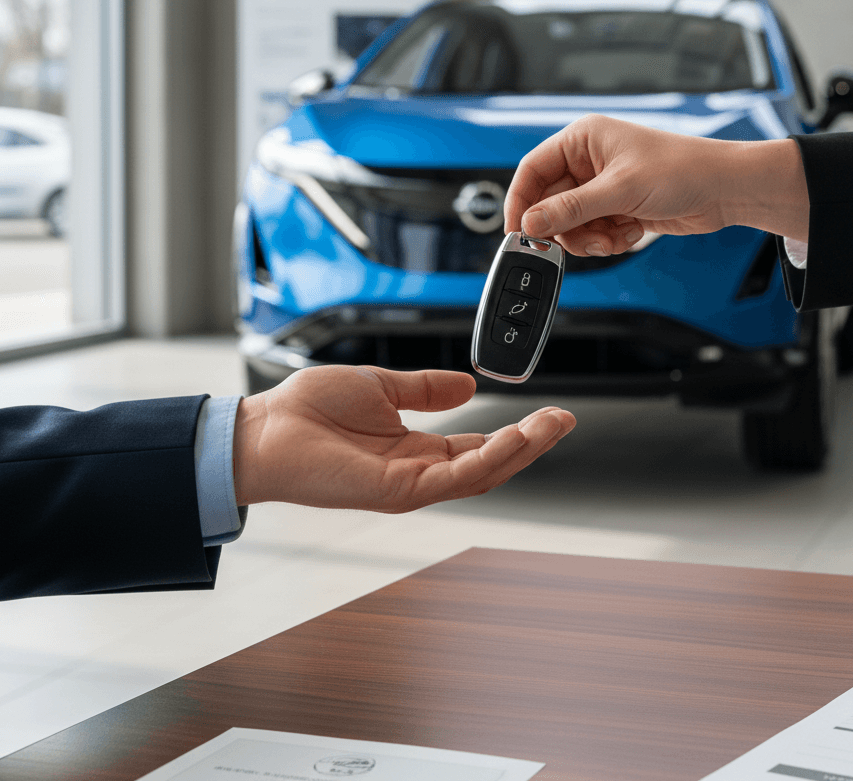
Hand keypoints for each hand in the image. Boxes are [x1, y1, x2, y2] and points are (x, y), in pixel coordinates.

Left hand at [232, 365, 574, 510]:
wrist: (264, 429)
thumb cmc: (309, 410)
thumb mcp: (382, 387)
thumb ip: (426, 389)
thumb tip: (469, 385)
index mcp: (415, 449)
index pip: (478, 446)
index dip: (516, 432)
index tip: (548, 413)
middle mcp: (418, 472)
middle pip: (490, 464)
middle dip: (532, 443)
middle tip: (564, 420)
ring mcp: (410, 485)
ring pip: (482, 474)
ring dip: (522, 450)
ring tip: (553, 425)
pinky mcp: (398, 490)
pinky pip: (456, 478)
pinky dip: (491, 458)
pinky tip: (516, 437)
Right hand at [504, 114, 808, 255]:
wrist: (725, 190)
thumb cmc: (682, 169)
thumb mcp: (619, 190)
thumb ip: (570, 209)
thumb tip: (530, 224)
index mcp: (583, 139)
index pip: (532, 170)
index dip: (521, 202)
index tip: (518, 232)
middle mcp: (589, 161)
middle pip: (550, 204)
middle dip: (566, 228)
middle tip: (581, 241)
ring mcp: (603, 187)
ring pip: (571, 224)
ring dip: (589, 238)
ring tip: (614, 236)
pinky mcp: (617, 208)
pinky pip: (593, 233)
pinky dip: (608, 240)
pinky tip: (631, 232)